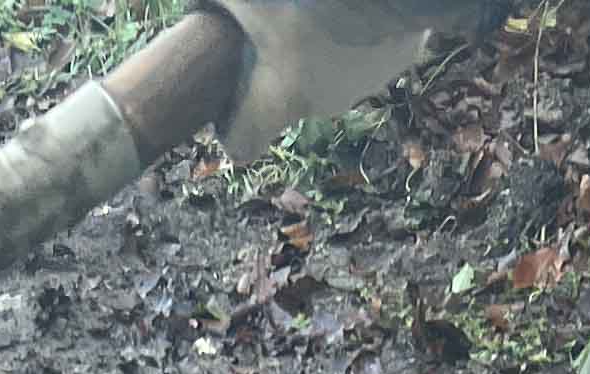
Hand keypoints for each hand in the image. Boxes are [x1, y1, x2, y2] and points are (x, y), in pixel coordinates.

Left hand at [213, 0, 436, 164]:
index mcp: (278, 100)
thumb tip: (193, 4)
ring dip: (318, 44)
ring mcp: (362, 86)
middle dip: (274, 67)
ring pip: (328, 71)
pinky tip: (354, 1)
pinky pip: (367, 49)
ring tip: (316, 4)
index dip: (228, 126)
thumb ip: (217, 2)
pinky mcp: (397, 61)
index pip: (241, 145)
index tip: (224, 102)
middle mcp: (318, 107)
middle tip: (270, 23)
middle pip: (285, 97)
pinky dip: (357, 30)